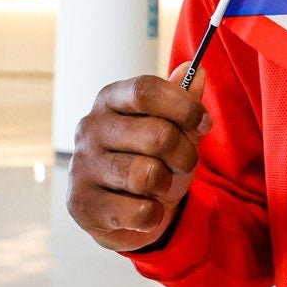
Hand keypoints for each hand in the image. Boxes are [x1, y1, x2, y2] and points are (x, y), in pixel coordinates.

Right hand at [69, 70, 212, 252]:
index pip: (146, 90)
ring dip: (167, 185)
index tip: (204, 124)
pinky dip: (154, 215)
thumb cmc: (154, 161)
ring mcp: (81, 166)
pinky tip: (145, 210)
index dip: (184, 107)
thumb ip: (184, 101)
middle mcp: (89, 128)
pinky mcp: (81, 205)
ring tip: (160, 186)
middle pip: (157, 134)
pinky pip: (139, 211)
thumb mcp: (175, 128)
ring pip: (148, 174)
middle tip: (184, 164)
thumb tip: (197, 72)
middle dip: (185, 154)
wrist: (131, 214)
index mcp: (110, 100)